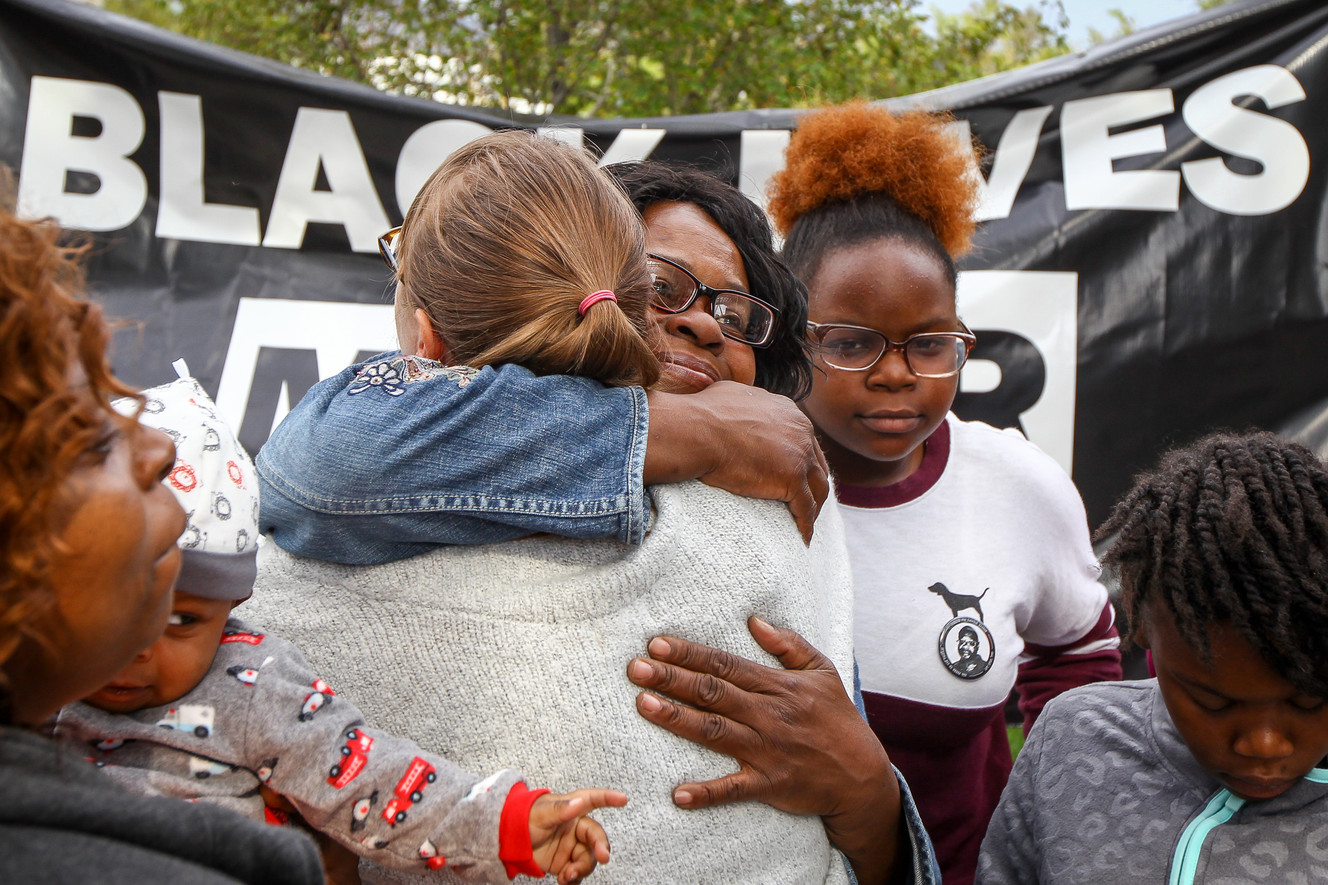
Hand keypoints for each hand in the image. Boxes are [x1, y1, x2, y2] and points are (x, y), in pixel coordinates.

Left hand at [529, 789, 627, 884]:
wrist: (507, 842)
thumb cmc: (522, 819)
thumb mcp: (539, 815)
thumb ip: (560, 809)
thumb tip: (578, 802)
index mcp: (571, 809)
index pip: (592, 800)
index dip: (608, 798)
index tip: (623, 799)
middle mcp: (575, 827)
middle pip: (596, 837)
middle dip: (601, 848)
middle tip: (603, 858)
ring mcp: (571, 846)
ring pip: (588, 858)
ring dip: (581, 869)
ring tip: (567, 875)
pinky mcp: (565, 862)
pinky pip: (577, 872)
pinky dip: (574, 879)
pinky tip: (565, 881)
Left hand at [627, 617, 901, 884]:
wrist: (862, 774)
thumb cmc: (838, 719)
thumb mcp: (822, 671)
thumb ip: (788, 644)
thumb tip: (754, 620)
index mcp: (777, 686)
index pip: (725, 664)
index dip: (690, 653)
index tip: (657, 643)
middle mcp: (768, 715)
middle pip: (713, 692)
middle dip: (672, 679)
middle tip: (635, 668)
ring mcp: (768, 750)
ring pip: (715, 731)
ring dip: (678, 719)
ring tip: (644, 706)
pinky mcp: (770, 784)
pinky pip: (734, 789)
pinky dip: (707, 793)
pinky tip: (678, 794)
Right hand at [644, 383, 828, 543]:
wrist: (696, 431)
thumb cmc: (702, 415)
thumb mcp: (732, 395)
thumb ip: (746, 402)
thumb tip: (738, 403)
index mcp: (788, 411)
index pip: (804, 440)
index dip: (802, 459)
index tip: (796, 475)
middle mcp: (801, 429)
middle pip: (817, 463)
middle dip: (814, 483)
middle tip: (807, 502)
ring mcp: (799, 454)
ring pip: (818, 487)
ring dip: (815, 507)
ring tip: (806, 523)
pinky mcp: (792, 478)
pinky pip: (806, 508)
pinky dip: (806, 525)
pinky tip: (803, 538)